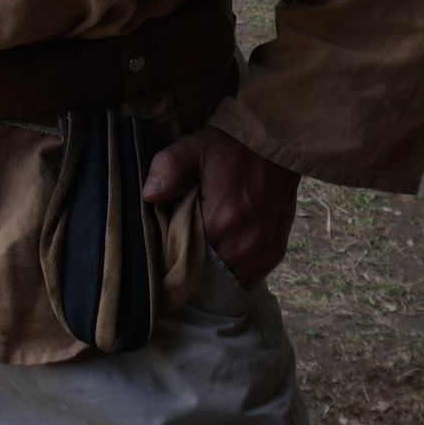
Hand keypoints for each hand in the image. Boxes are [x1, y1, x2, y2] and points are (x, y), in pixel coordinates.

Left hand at [142, 125, 300, 285]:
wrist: (275, 144)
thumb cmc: (230, 146)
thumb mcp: (194, 146)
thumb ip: (168, 167)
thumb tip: (148, 195)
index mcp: (220, 220)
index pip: (184, 256)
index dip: (172, 252)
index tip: (165, 245)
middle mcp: (244, 243)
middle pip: (205, 273)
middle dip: (191, 265)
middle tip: (181, 250)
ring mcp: (262, 251)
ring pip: (227, 280)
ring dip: (214, 272)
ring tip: (202, 254)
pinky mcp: (274, 252)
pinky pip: (248, 280)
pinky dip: (233, 273)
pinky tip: (222, 258)